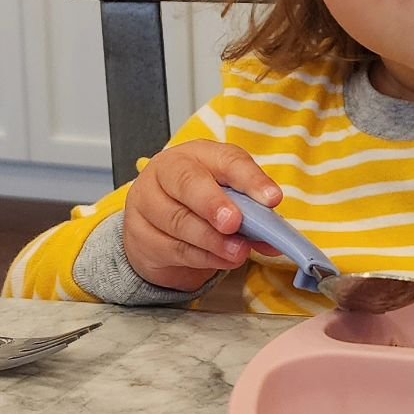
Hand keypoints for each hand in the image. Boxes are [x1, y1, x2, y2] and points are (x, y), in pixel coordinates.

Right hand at [122, 141, 282, 290]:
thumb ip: (253, 213)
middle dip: (214, 204)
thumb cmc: (200, 201)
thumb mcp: (229, 197)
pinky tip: (221, 260)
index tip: (271, 198)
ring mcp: (147, 202)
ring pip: (179, 221)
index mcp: (198, 153)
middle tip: (235, 222)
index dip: (250, 179)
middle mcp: (167, 171)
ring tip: (237, 251)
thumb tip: (274, 238)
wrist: (158, 224)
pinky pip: (172, 248)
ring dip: (212, 240)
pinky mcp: (139, 235)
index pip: (226, 159)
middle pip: (188, 183)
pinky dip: (202, 258)